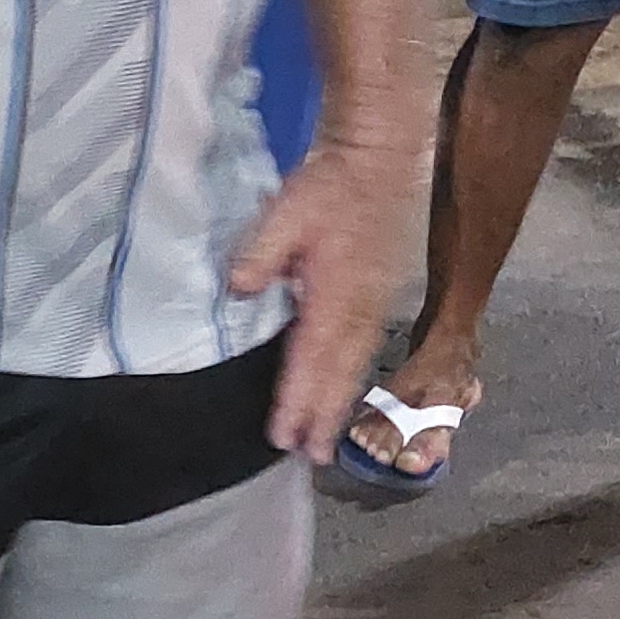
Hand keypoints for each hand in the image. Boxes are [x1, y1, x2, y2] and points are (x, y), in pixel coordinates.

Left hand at [229, 132, 423, 455]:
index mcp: (335, 294)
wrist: (378, 161)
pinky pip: (365, 348)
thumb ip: (260, 255)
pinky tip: (341, 389)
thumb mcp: (283, 213)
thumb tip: (238, 291)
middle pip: (339, 374)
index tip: (284, 436)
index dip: (297, 400)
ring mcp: (376, 303)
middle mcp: (360, 309)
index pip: (310, 359)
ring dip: (339, 403)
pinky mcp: (381, 295)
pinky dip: (351, 376)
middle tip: (309, 457)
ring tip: (325, 438)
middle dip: (322, 417)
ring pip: (356, 365)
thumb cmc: (328, 186)